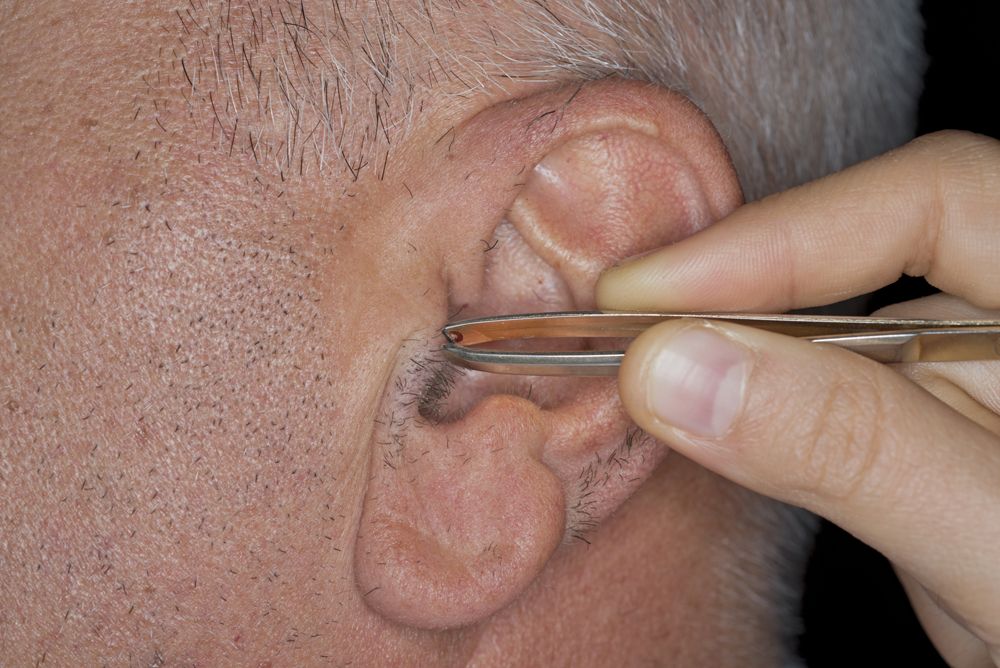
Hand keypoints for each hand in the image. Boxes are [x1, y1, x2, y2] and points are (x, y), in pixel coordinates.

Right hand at [597, 131, 999, 666]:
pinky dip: (752, 401)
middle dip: (739, 282)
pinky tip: (702, 413)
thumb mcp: (992, 545)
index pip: (937, 202)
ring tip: (643, 364)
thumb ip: (858, 447)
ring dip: (734, 344)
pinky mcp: (919, 438)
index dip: (785, 233)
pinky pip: (822, 393)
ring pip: (836, 328)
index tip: (656, 293)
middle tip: (624, 320)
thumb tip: (681, 368)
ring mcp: (969, 384)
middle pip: (871, 248)